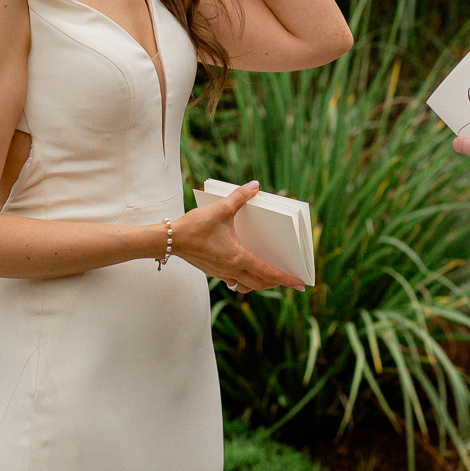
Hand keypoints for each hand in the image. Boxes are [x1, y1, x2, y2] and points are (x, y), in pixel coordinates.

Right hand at [167, 180, 306, 292]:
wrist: (169, 240)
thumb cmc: (194, 226)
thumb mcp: (220, 209)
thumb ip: (240, 196)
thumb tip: (255, 185)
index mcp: (238, 257)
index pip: (268, 272)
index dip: (286, 279)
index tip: (300, 283)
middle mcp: (232, 269)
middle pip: (260, 283)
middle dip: (277, 283)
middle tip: (290, 281)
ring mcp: (222, 273)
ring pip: (247, 285)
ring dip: (260, 283)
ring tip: (270, 277)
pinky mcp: (214, 272)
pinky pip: (235, 281)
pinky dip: (245, 279)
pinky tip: (246, 270)